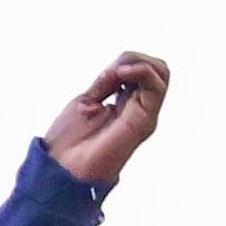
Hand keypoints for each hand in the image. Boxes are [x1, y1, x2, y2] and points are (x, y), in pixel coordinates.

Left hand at [41, 50, 174, 190]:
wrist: (63, 167)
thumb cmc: (70, 141)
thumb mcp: (88, 100)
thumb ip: (107, 82)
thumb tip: (120, 66)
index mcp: (127, 103)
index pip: (143, 69)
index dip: (125, 62)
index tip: (103, 76)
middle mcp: (141, 108)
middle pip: (158, 69)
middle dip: (134, 58)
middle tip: (110, 72)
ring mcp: (145, 115)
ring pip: (162, 73)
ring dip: (135, 62)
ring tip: (114, 73)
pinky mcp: (145, 121)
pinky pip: (156, 87)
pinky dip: (140, 71)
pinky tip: (119, 74)